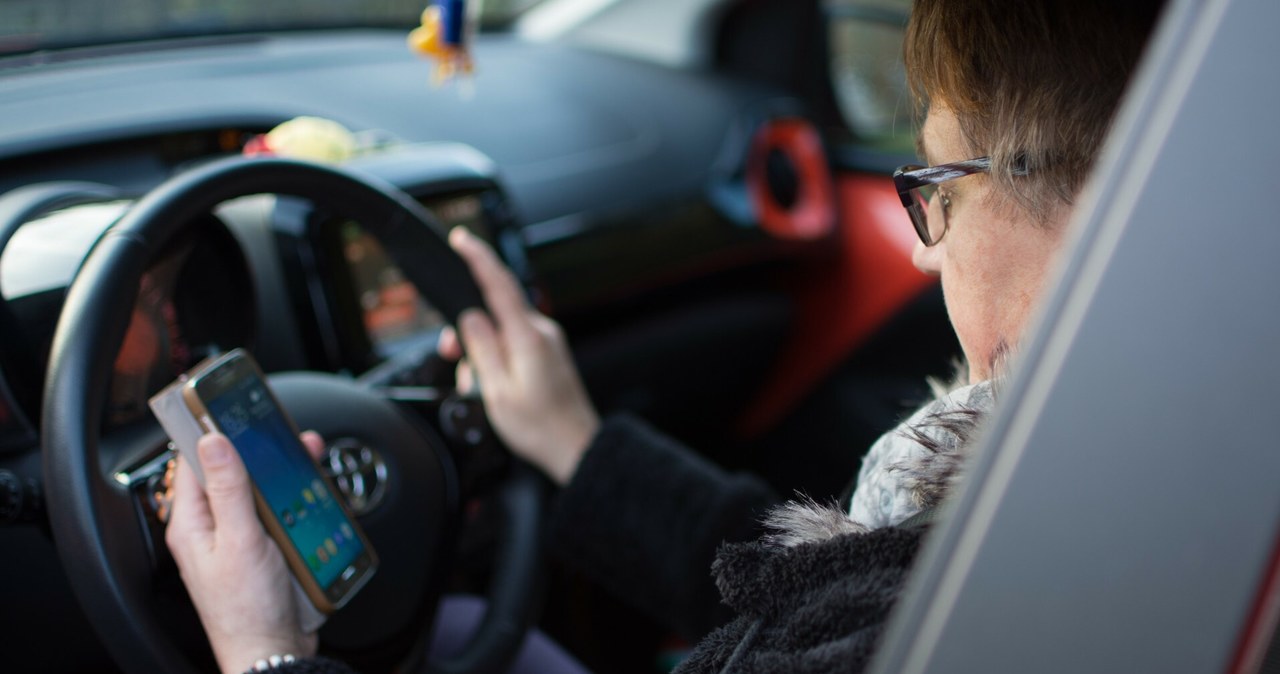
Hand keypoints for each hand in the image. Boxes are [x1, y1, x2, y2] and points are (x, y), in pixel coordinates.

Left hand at [166, 432, 325, 673]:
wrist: (273, 651)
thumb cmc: (247, 609)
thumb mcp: (240, 539)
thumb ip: (228, 488)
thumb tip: (211, 441)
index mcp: (193, 524)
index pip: (193, 463)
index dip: (208, 432)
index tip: (227, 408)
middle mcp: (213, 529)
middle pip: (233, 474)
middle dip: (259, 451)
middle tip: (281, 432)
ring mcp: (241, 540)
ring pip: (260, 493)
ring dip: (282, 476)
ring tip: (305, 459)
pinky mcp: (266, 551)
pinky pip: (278, 515)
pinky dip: (295, 501)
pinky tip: (312, 496)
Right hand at [439, 227, 599, 484]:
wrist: (575, 446)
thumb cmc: (539, 427)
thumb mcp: (497, 391)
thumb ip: (481, 348)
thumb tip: (471, 317)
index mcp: (528, 337)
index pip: (499, 284)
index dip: (478, 257)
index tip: (461, 239)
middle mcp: (541, 332)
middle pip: (493, 312)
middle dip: (467, 332)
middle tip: (454, 359)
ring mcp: (546, 342)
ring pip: (499, 332)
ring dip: (481, 355)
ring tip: (483, 390)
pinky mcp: (547, 354)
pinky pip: (512, 345)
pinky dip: (496, 361)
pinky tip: (496, 388)